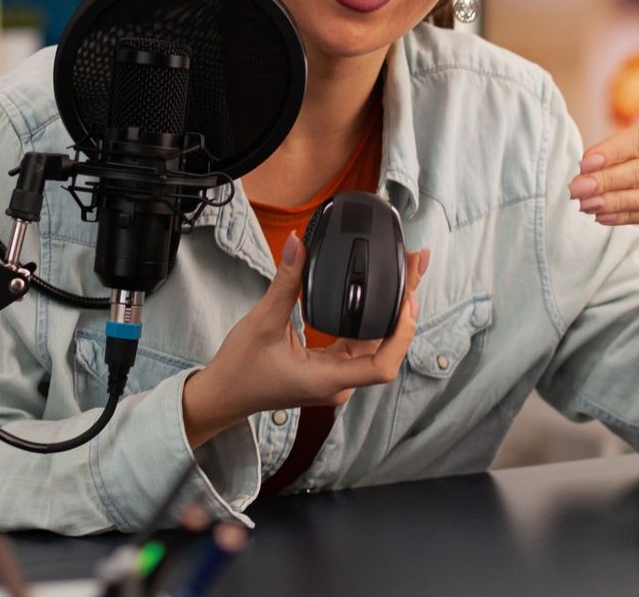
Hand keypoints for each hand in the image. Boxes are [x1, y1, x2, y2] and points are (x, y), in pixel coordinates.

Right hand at [182, 232, 429, 448]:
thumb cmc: (240, 368)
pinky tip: (385, 294)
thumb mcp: (262, 321)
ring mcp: (338, 378)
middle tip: (415, 263)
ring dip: (395, 310)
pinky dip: (377, 318)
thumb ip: (286, 282)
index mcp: (327, 380)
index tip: (408, 296)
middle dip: (405, 306)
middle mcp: (340, 383)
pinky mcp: (332, 369)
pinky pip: (363, 343)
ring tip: (407, 271)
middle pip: (387, 347)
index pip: (382, 365)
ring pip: (378, 344)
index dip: (402, 332)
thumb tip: (299, 243)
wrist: (224, 395)